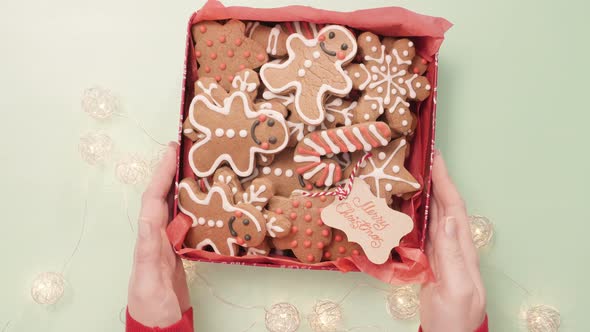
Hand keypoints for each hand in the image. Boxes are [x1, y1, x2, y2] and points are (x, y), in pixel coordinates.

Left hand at [127, 142, 190, 326]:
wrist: (157, 323)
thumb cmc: (150, 304)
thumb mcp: (149, 276)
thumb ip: (149, 250)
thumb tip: (150, 219)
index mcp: (148, 238)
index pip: (153, 198)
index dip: (162, 173)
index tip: (172, 150)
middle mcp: (155, 235)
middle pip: (162, 195)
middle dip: (171, 170)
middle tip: (187, 148)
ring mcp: (167, 241)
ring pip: (174, 205)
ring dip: (182, 183)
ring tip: (198, 166)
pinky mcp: (179, 250)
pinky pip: (185, 220)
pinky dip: (193, 205)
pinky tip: (205, 201)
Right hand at [419, 151, 485, 331]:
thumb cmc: (456, 316)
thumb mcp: (457, 286)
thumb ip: (453, 254)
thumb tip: (445, 218)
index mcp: (462, 248)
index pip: (454, 206)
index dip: (445, 180)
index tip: (435, 156)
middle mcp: (452, 244)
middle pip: (443, 205)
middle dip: (434, 179)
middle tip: (419, 156)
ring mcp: (440, 252)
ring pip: (432, 214)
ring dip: (423, 192)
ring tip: (409, 173)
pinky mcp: (428, 260)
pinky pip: (421, 230)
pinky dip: (413, 213)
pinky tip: (402, 206)